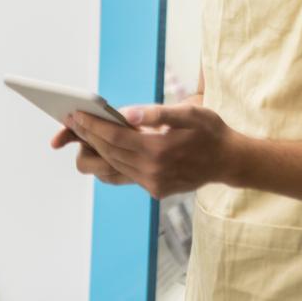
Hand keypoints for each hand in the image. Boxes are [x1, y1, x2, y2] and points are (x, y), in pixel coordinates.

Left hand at [66, 98, 238, 198]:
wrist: (229, 161)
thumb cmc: (210, 131)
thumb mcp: (190, 113)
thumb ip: (158, 113)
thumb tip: (127, 113)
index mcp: (158, 150)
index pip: (114, 138)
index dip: (92, 126)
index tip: (75, 114)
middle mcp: (152, 172)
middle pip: (109, 153)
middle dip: (88, 135)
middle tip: (72, 120)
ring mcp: (153, 184)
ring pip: (113, 167)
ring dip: (96, 150)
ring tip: (83, 132)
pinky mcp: (155, 190)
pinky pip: (124, 176)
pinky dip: (111, 161)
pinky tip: (104, 147)